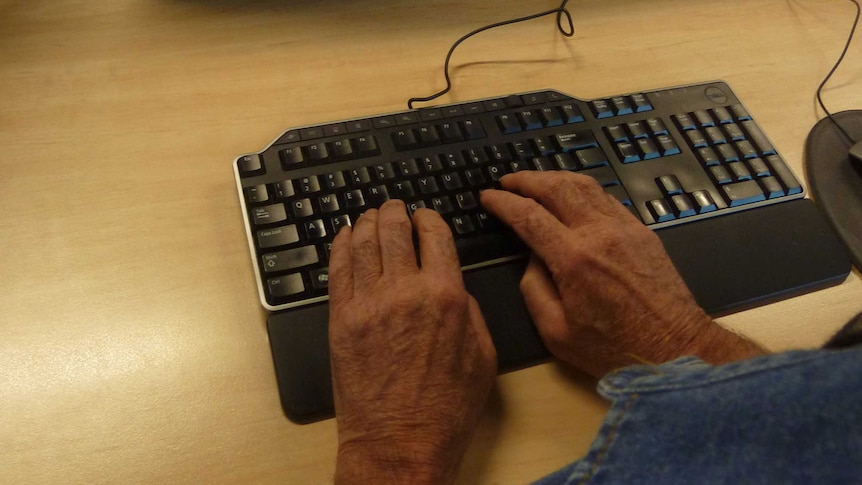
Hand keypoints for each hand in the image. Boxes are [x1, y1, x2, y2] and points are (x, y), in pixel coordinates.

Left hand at [328, 200, 496, 484]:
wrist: (399, 443)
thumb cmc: (445, 409)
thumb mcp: (483, 357)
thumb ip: (470, 312)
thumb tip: (454, 287)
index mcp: (445, 296)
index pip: (434, 235)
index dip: (430, 218)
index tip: (426, 218)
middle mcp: (404, 291)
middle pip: (394, 229)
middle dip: (396, 211)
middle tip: (395, 207)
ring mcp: (368, 303)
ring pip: (363, 241)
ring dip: (368, 221)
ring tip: (370, 216)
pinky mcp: (341, 319)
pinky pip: (337, 268)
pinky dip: (341, 245)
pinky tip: (345, 236)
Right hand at [480, 171, 763, 376]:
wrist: (675, 349)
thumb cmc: (613, 349)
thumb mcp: (556, 332)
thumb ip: (534, 289)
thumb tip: (531, 258)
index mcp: (573, 259)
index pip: (528, 216)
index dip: (503, 202)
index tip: (486, 196)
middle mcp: (599, 233)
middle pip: (556, 187)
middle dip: (526, 179)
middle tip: (506, 181)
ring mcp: (624, 228)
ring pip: (584, 186)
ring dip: (555, 178)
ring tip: (535, 182)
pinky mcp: (642, 232)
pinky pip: (606, 198)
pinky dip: (582, 190)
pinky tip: (572, 198)